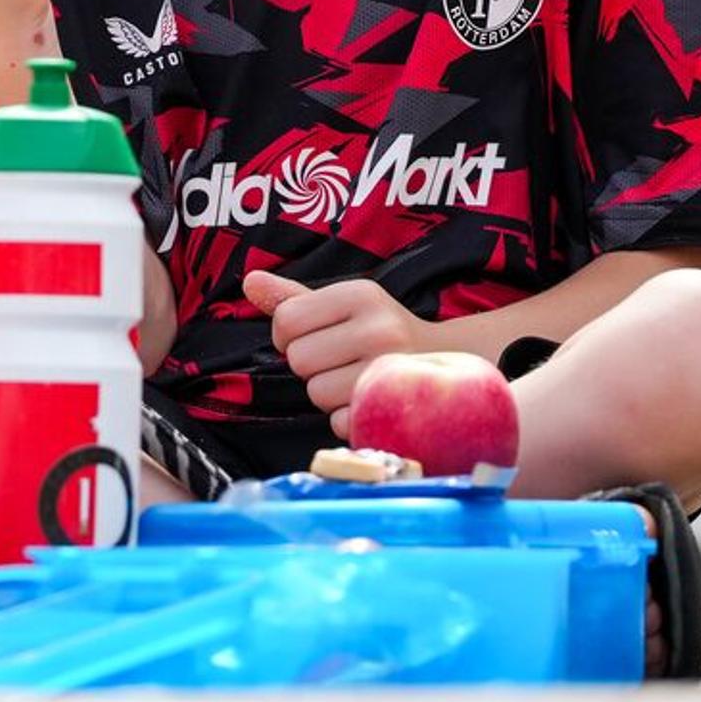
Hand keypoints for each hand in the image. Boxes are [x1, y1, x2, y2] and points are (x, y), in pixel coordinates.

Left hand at [247, 270, 433, 415]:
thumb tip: (250, 281)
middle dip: (310, 366)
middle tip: (339, 361)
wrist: (450, 362)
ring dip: (326, 393)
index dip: (287, 335)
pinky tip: (365, 400)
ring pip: (315, 392)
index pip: (286, 320)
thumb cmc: (379, 332)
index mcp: (361, 294)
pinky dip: (344, 416)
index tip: (312, 337)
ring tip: (354, 379)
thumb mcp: (341, 305)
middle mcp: (379, 328)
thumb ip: (292, 297)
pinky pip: (337, 420)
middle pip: (298, 359)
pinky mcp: (394, 408)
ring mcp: (390, 370)